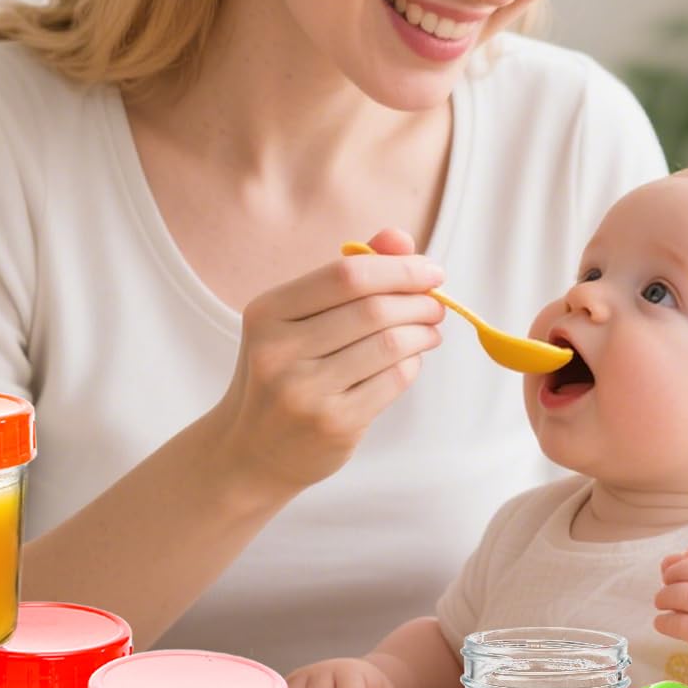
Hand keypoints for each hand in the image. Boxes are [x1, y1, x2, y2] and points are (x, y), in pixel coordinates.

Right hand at [211, 227, 443, 495]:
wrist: (251, 449)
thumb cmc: (282, 371)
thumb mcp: (297, 319)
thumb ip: (347, 276)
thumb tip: (400, 237)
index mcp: (267, 312)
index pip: (346, 275)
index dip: (399, 269)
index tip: (431, 271)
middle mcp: (278, 350)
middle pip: (373, 309)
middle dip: (418, 301)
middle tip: (435, 304)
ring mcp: (304, 391)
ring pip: (390, 345)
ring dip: (423, 333)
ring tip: (429, 331)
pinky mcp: (332, 424)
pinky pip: (393, 381)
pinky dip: (412, 364)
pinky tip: (411, 360)